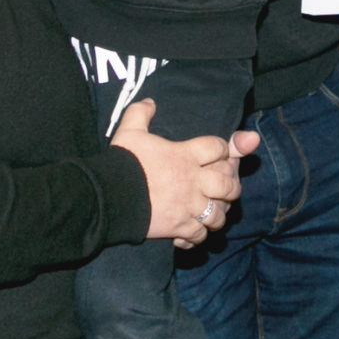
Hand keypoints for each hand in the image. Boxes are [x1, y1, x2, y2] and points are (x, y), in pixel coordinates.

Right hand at [111, 99, 251, 246]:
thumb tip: (150, 102)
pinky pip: (199, 235)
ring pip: (218, 214)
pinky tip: (191, 233)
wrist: (107, 196)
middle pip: (228, 184)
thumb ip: (140, 113)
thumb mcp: (129, 131)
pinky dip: (198, 236)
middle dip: (231, 187)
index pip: (219, 147)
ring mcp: (187, 206)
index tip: (221, 153)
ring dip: (218, 215)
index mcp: (185, 155)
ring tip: (212, 214)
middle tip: (226, 188)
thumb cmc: (121, 162)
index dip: (225, 149)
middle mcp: (192, 181)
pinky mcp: (178, 227)